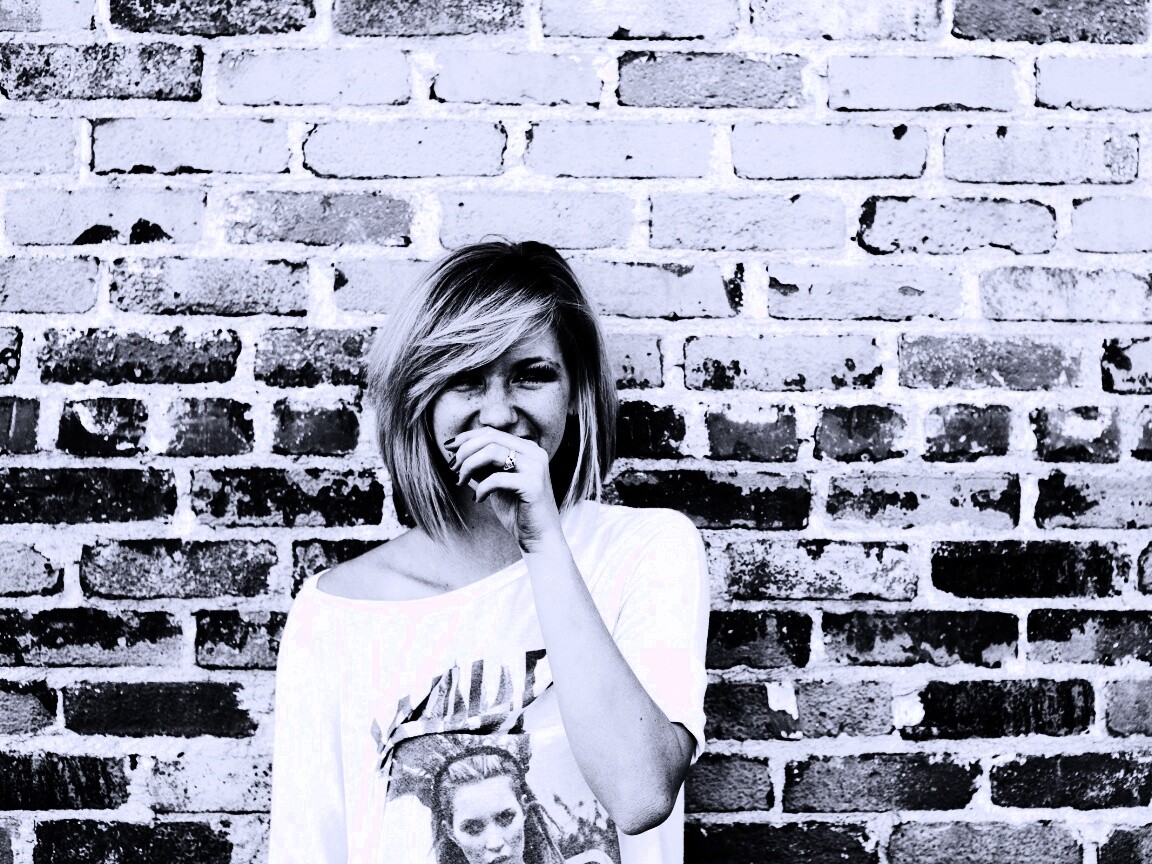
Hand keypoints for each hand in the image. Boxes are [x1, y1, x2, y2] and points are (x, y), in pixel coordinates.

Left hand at [445, 427, 563, 552]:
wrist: (539, 538)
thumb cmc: (517, 511)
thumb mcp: (495, 483)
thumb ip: (483, 466)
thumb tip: (456, 452)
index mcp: (528, 449)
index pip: (492, 432)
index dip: (467, 438)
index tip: (449, 448)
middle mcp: (535, 453)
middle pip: (490, 438)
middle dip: (465, 451)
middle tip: (452, 468)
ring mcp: (536, 467)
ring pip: (492, 452)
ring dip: (469, 466)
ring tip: (461, 481)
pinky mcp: (533, 485)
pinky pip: (497, 478)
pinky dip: (481, 488)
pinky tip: (479, 500)